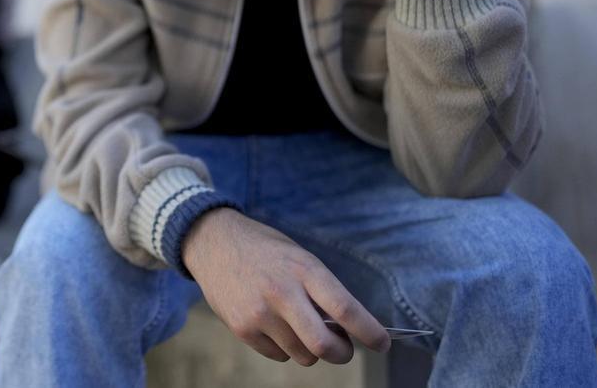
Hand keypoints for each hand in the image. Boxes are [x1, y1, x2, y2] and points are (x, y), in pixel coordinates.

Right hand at [183, 208, 389, 365]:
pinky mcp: (242, 328)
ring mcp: (259, 313)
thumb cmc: (265, 250)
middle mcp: (282, 292)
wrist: (213, 242)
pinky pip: (277, 355)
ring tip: (300, 327)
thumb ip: (321, 290)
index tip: (382, 343)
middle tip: (344, 348)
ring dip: (310, 349)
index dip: (370, 332)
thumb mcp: (299, 257)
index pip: (345, 309)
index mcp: (303, 269)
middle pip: (324, 345)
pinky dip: (284, 347)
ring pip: (302, 355)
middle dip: (342, 354)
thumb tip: (348, 328)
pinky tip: (274, 324)